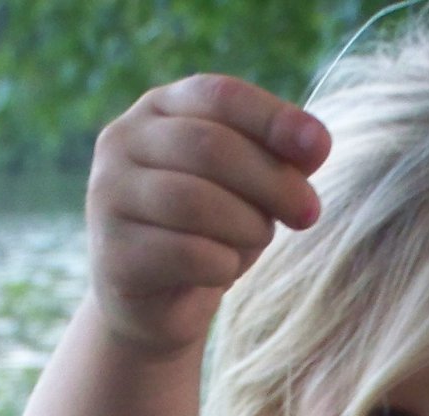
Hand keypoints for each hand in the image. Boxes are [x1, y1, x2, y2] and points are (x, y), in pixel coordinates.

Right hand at [86, 73, 330, 359]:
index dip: (272, 118)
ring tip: (259, 240)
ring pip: (194, 201)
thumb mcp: (249, 190)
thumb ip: (278, 160)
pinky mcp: (112, 254)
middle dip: (271, 180)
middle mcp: (122, 142)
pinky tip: (224, 271)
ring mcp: (108, 196)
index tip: (320, 148)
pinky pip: (185, 254)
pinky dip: (222, 265)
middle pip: (209, 147)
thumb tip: (317, 143)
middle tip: (309, 213)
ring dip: (246, 225)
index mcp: (159, 110)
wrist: (158, 308)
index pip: (218, 96)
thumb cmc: (210, 235)